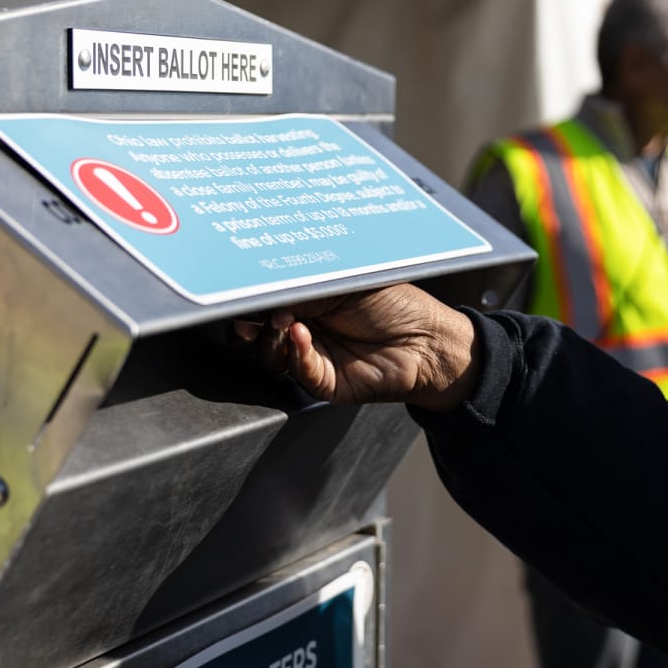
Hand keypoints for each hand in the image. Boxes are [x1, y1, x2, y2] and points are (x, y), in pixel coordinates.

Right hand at [233, 283, 480, 410]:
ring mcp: (314, 357)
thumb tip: (263, 292)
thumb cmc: (395, 304)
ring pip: (272, 355)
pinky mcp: (325, 383)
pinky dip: (296, 352)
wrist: (428, 339)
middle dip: (250, 322)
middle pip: (261, 331)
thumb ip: (302, 288)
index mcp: (309, 302)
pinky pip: (299, 370)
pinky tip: (300, 333)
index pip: (268, 302)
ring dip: (272, 337)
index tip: (238, 292)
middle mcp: (306, 330)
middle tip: (247, 313)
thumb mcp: (341, 284)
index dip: (252, 300)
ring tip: (283, 319)